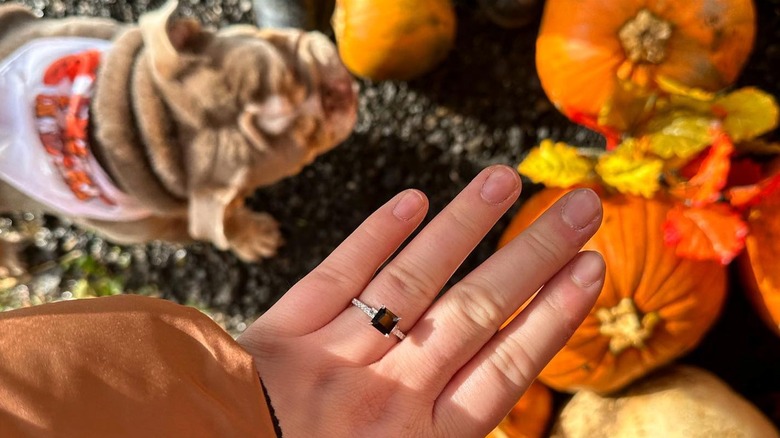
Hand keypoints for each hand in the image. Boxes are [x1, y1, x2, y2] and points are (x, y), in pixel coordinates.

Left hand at [238, 165, 604, 436]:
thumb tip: (487, 393)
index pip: (506, 368)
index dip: (553, 314)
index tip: (590, 267)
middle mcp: (388, 396)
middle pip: (476, 312)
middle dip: (534, 255)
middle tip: (580, 205)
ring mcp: (332, 360)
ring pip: (414, 281)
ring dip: (463, 226)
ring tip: (504, 179)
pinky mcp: (281, 337)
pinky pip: (336, 278)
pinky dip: (375, 236)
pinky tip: (413, 201)